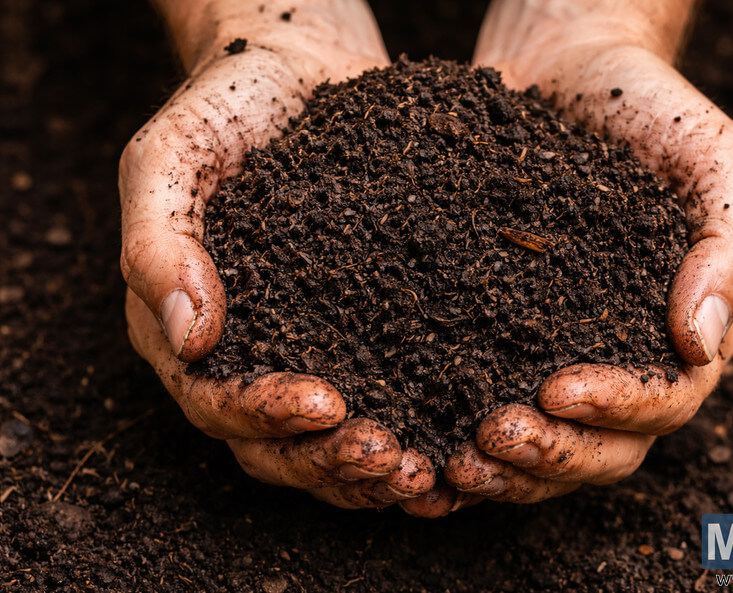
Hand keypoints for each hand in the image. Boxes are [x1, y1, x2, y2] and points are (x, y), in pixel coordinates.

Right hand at [120, 0, 433, 507]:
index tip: (325, 405)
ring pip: (327, 441)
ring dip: (370, 469)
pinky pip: (382, 397)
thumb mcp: (169, 159)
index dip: (263, 415)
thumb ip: (157, 244)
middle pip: (272, 443)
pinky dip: (411, 430)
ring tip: (424, 471)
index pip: (213, 399)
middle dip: (328, 461)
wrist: (296, 67)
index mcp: (184, 325)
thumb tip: (187, 337)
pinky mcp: (364, 331)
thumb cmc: (222, 106)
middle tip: (390, 459)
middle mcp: (244, 352)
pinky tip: (452, 444)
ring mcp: (305, 347)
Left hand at [441, 0, 732, 505]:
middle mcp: (621, 358)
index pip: (665, 401)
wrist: (569, 69)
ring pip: (546, 444)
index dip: (618, 408)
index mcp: (680, 333)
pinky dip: (457, 430)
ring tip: (454, 459)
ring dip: (505, 466)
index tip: (556, 390)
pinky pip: (484, 399)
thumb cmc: (654, 112)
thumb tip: (703, 346)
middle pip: (604, 447)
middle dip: (553, 453)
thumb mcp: (716, 165)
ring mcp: (557, 353)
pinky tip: (419, 439)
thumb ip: (732, 251)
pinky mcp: (497, 336)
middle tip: (492, 437)